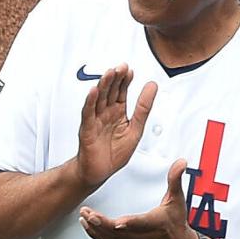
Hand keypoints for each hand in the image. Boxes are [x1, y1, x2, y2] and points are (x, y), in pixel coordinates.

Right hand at [75, 66, 156, 189]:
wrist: (99, 171)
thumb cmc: (114, 153)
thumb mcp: (136, 129)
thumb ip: (143, 108)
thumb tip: (152, 87)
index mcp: (117, 112)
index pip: (121, 91)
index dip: (125, 81)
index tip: (130, 70)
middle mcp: (105, 113)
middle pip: (110, 91)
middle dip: (115, 78)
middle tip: (121, 66)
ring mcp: (95, 120)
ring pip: (99, 99)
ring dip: (103, 85)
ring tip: (109, 73)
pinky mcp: (87, 129)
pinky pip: (88, 114)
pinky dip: (90, 102)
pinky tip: (93, 92)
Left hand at [79, 157, 198, 238]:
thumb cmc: (176, 223)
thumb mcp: (177, 200)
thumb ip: (175, 180)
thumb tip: (181, 162)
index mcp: (156, 223)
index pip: (142, 223)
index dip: (130, 223)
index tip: (118, 222)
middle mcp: (144, 237)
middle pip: (120, 233)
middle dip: (101, 223)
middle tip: (87, 212)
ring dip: (95, 229)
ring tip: (84, 217)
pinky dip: (97, 237)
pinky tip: (88, 227)